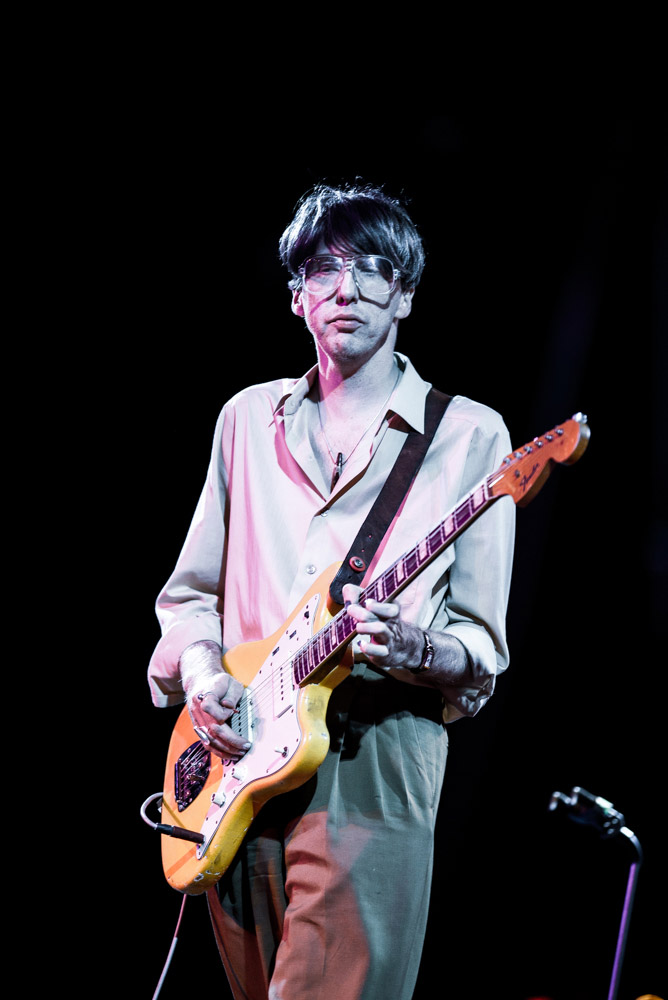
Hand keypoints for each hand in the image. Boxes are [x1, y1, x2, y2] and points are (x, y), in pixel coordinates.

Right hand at [181, 641, 249, 759]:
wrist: (202, 682)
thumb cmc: (219, 683)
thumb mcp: (229, 681)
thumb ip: (231, 694)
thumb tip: (229, 707)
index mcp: (204, 696)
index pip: (212, 709)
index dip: (223, 713)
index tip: (234, 712)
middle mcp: (198, 710)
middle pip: (213, 730)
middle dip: (231, 741)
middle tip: (245, 746)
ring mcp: (197, 721)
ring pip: (209, 741)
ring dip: (225, 750)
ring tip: (239, 753)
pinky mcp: (199, 728)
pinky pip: (207, 743)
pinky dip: (218, 751)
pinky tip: (228, 754)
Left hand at [342, 583, 422, 674]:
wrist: (402, 645)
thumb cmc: (380, 620)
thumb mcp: (370, 604)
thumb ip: (356, 595)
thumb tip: (347, 600)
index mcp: (391, 611)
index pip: (390, 608)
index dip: (378, 606)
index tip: (366, 602)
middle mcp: (391, 624)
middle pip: (381, 617)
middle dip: (363, 614)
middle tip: (350, 610)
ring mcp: (389, 639)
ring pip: (381, 631)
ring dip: (366, 627)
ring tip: (358, 626)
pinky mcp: (384, 653)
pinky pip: (379, 652)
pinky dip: (368, 648)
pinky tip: (360, 644)